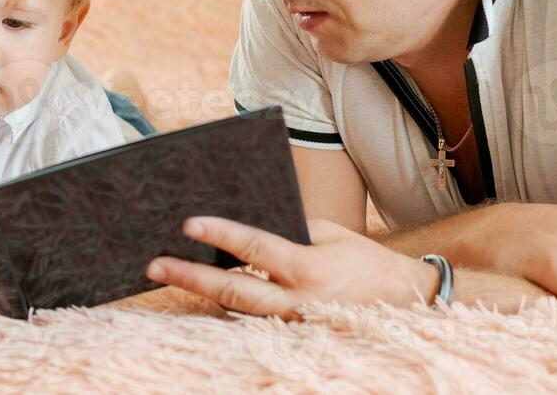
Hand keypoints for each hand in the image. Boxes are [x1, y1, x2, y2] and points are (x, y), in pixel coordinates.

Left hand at [145, 216, 437, 317]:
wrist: (401, 302)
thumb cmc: (362, 261)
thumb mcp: (329, 233)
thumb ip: (289, 228)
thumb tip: (245, 223)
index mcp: (307, 269)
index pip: (255, 248)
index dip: (220, 236)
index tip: (188, 224)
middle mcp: (296, 302)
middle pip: (232, 291)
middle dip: (190, 278)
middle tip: (154, 265)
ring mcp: (292, 323)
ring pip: (236, 310)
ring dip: (201, 292)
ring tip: (168, 273)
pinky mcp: (292, 334)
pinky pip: (252, 319)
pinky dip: (227, 304)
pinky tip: (202, 291)